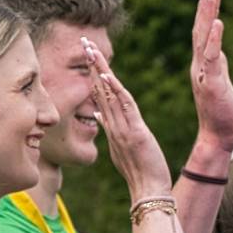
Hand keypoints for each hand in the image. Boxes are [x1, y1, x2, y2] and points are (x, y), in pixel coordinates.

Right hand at [83, 40, 172, 198]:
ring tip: (92, 50)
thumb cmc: (139, 171)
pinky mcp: (134, 133)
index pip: (100, 95)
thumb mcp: (121, 148)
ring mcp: (121, 129)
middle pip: (99, 89)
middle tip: (84, 42)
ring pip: (108, 95)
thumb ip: (110, 128)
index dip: (94, 74)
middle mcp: (113, 125)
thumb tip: (98, 113)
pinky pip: (123, 109)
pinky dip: (115, 92)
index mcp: (111, 127)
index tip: (89, 55)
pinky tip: (108, 76)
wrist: (148, 190)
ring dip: (100, 71)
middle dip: (93, 65)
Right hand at [189, 0, 232, 153]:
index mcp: (202, 66)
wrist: (217, 136)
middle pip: (200, 32)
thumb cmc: (220, 112)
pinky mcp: (212, 83)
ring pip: (204, 40)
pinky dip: (215, 39)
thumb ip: (218, 65)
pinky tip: (218, 22)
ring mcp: (205, 74)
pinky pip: (213, 57)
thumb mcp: (221, 82)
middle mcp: (200, 67)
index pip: (203, 35)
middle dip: (205, 9)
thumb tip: (219, 51)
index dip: (205, 15)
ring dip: (207, 17)